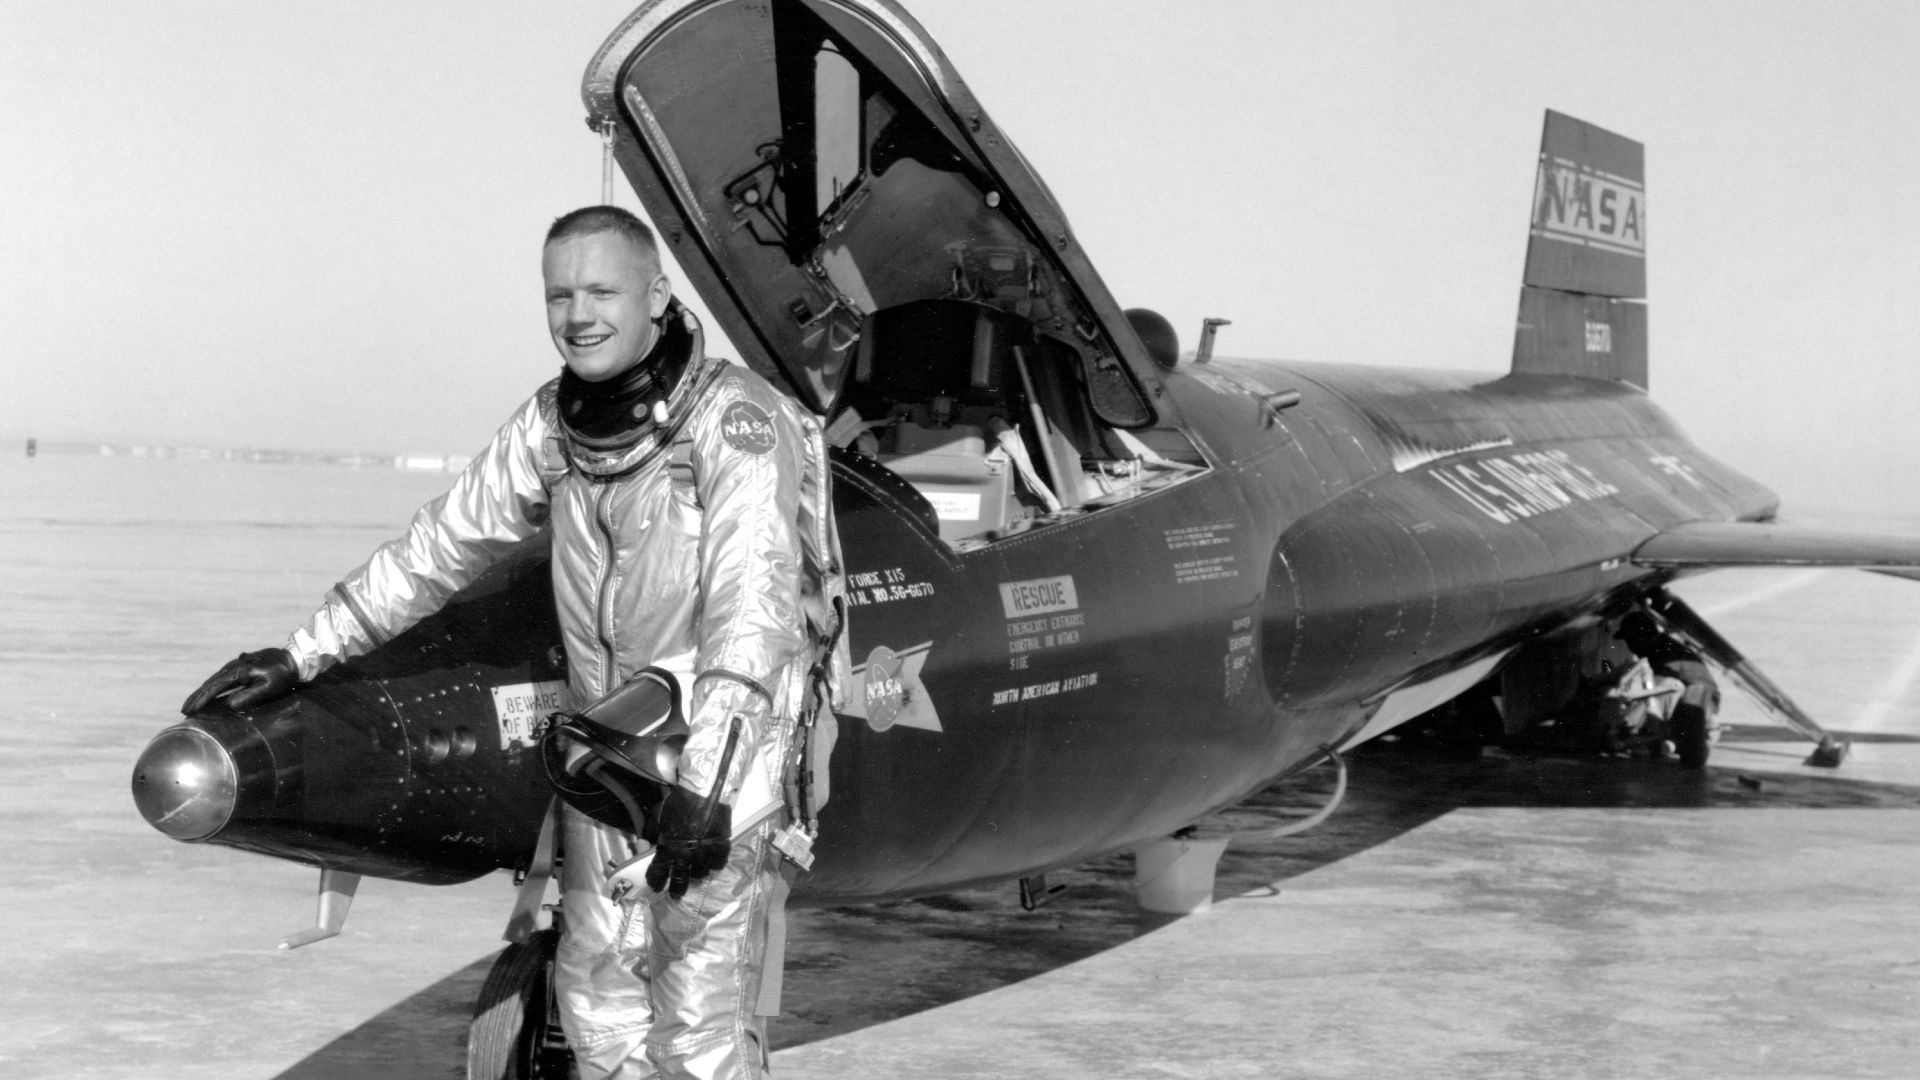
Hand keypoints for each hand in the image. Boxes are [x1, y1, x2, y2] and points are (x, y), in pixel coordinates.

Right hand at [181, 649, 298, 713]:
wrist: (293, 658)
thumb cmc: (283, 675)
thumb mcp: (269, 687)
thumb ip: (250, 695)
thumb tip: (230, 705)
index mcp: (238, 672)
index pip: (215, 688)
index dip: (202, 699)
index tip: (189, 710)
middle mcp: (233, 667)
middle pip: (211, 683)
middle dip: (197, 697)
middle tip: (184, 710)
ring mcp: (236, 665)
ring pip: (215, 679)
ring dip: (202, 692)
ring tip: (191, 704)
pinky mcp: (240, 666)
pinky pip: (222, 678)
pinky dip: (212, 686)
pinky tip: (209, 693)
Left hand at [644, 785, 731, 898]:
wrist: (704, 792)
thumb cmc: (678, 802)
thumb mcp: (657, 815)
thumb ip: (649, 832)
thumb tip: (643, 845)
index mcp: (667, 849)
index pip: (658, 873)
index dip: (655, 882)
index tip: (656, 886)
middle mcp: (685, 857)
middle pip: (680, 881)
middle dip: (676, 890)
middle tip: (676, 895)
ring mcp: (704, 854)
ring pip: (700, 874)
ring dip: (696, 873)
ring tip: (695, 870)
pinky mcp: (721, 849)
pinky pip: (717, 865)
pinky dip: (713, 864)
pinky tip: (711, 861)